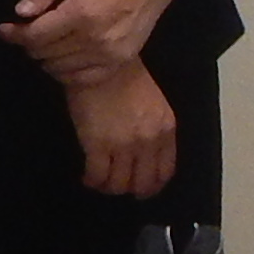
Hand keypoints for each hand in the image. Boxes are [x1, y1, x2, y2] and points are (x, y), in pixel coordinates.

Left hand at [1, 0, 188, 84]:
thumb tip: (20, 13)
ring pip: (59, 69)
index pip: (35, 36)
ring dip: (46, 57)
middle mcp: (96, 39)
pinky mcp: (121, 61)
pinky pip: (81, 78)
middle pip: (44, 54)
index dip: (13, 34)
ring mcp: (110, 54)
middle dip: (28, 43)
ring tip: (46, 41)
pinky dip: (65, 71)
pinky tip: (64, 55)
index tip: (2, 29)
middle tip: (26, 30)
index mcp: (82, 13)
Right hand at [62, 60, 176, 201]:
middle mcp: (148, 142)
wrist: (104, 63)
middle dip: (131, 190)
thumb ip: (154, 129)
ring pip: (119, 184)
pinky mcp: (98, 146)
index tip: (143, 189)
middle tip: (118, 187)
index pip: (166, 171)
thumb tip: (144, 153)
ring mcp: (123, 146)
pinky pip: (97, 176)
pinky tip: (87, 176)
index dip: (154, 185)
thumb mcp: (154, 104)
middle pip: (143, 184)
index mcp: (166, 130)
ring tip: (100, 180)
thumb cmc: (127, 77)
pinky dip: (92, 181)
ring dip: (108, 187)